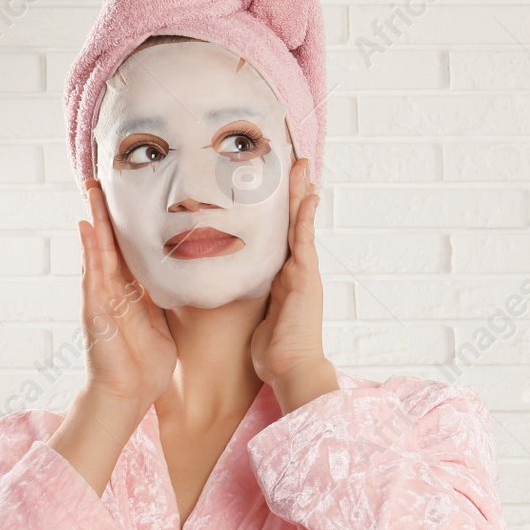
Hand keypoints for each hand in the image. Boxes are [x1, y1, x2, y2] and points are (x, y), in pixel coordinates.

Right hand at [76, 178, 176, 412]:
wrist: (127, 394)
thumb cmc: (144, 365)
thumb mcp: (161, 324)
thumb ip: (163, 301)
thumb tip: (184, 280)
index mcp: (130, 293)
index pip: (128, 250)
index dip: (127, 224)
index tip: (129, 196)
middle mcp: (112, 290)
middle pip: (109, 242)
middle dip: (106, 211)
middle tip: (102, 178)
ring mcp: (100, 297)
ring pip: (98, 250)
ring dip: (95, 219)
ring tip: (92, 190)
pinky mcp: (94, 309)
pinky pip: (93, 273)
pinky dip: (90, 250)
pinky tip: (87, 227)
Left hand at [250, 158, 336, 411]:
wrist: (289, 367)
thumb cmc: (271, 350)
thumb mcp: (252, 314)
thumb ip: (243, 296)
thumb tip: (220, 287)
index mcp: (283, 277)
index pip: (280, 235)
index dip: (278, 210)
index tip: (273, 185)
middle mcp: (296, 269)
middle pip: (294, 222)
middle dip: (293, 192)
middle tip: (293, 162)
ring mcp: (304, 271)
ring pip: (301, 223)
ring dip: (302, 193)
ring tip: (302, 165)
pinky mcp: (306, 275)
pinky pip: (305, 237)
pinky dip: (307, 214)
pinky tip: (308, 193)